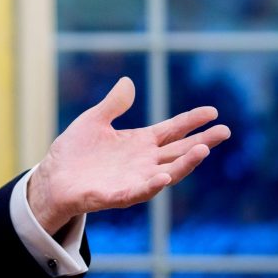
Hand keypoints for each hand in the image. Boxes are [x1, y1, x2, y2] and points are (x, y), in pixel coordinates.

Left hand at [26, 77, 230, 235]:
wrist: (53, 178)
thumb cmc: (74, 151)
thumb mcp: (94, 121)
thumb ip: (113, 105)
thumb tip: (128, 82)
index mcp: (139, 143)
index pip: (172, 130)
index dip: (191, 121)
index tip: (212, 111)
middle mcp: (143, 162)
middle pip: (179, 151)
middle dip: (202, 142)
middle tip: (224, 131)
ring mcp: (133, 180)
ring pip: (167, 172)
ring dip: (185, 164)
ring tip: (203, 150)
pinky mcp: (117, 195)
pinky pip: (138, 192)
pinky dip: (152, 185)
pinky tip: (164, 177)